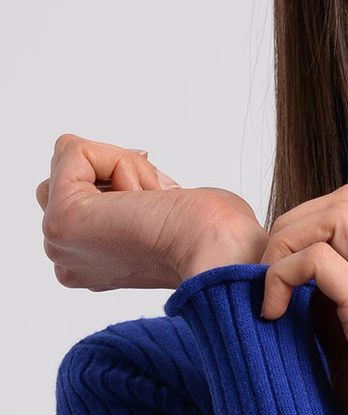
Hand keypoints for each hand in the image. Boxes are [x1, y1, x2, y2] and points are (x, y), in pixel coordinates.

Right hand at [37, 134, 267, 289]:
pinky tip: (143, 196)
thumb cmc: (212, 234)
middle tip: (157, 199)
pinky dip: (120, 160)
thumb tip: (123, 186)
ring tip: (151, 199)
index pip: (80, 192)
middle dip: (119, 169)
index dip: (124, 179)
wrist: (221, 251)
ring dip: (122, 166)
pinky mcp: (63, 220)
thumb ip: (127, 199)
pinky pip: (76, 151)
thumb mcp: (165, 211)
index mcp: (89, 263)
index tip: (160, 202)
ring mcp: (59, 241)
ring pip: (71, 161)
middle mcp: (67, 259)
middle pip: (67, 175)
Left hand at [261, 184, 347, 414]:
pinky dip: (283, 276)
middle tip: (266, 277)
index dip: (306, 226)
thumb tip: (289, 281)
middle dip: (291, 225)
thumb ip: (332, 306)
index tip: (278, 273)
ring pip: (336, 215)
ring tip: (269, 295)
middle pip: (345, 199)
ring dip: (286, 244)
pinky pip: (321, 262)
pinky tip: (271, 316)